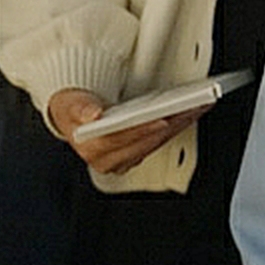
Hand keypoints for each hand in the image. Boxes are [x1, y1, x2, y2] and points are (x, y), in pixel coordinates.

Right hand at [47, 88, 198, 177]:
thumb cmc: (72, 109)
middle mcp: (108, 160)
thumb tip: (93, 115)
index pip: (123, 139)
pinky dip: (173, 129)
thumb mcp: (69, 103)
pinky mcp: (133, 156)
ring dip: (178, 126)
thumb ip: (80, 108)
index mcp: (92, 148)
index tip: (162, 118)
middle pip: (146, 142)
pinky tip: (184, 115)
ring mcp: (122, 161)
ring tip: (195, 107)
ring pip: (156, 144)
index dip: (144, 129)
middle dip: (170, 125)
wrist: (71, 117)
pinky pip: (157, 143)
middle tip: (191, 107)